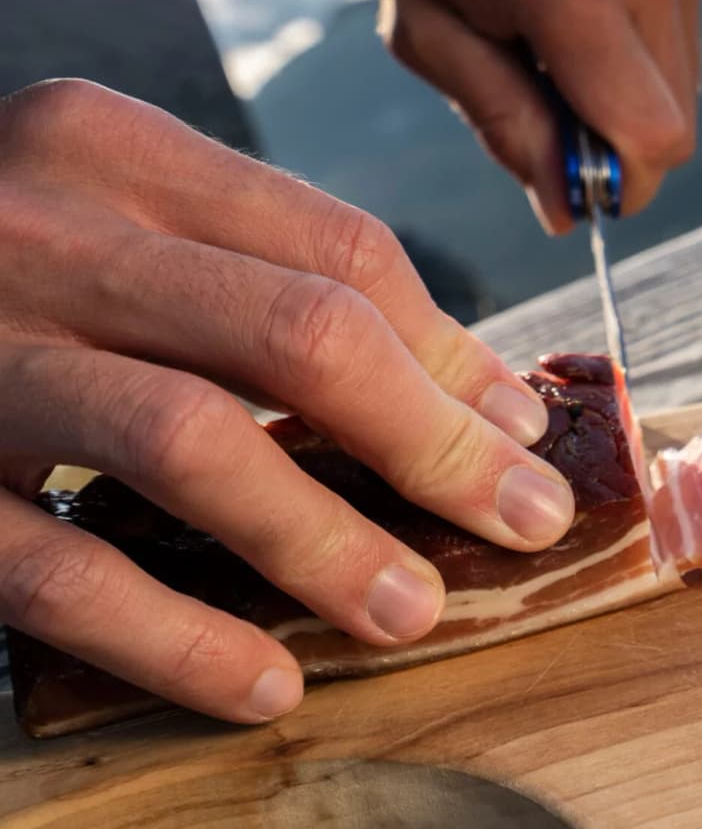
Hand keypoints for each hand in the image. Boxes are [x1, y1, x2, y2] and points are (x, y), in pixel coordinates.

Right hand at [0, 81, 579, 724]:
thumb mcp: (107, 218)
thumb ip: (263, 280)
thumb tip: (475, 397)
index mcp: (106, 146)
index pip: (337, 248)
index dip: (452, 355)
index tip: (522, 437)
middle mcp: (37, 225)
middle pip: (298, 335)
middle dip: (432, 444)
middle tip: (525, 524)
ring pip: (191, 444)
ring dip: (324, 542)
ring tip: (412, 612)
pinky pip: (58, 569)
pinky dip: (177, 637)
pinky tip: (264, 682)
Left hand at [370, 0, 701, 234]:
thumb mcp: (426, 34)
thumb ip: (501, 122)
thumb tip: (565, 210)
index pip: (648, 134)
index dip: (618, 184)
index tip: (574, 185)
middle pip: (676, 125)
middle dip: (619, 146)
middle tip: (554, 117)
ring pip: (688, 90)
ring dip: (630, 98)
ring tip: (564, 54)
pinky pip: (686, 43)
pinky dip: (642, 55)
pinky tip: (592, 19)